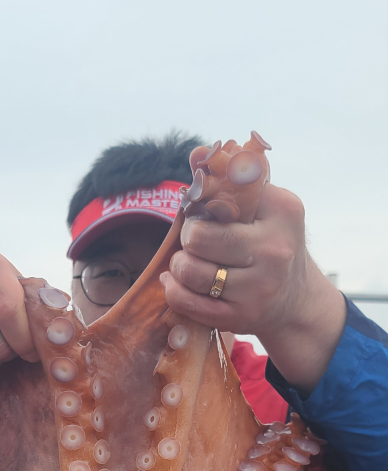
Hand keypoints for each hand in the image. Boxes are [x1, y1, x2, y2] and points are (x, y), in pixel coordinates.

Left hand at [160, 184, 346, 392]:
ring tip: (187, 261)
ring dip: (179, 264)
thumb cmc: (272, 243)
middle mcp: (273, 251)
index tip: (206, 210)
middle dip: (188, 236)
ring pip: (190, 271)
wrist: (296, 301)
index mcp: (282, 212)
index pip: (220, 196)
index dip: (202, 203)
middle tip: (194, 238)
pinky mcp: (239, 318)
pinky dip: (173, 289)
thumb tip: (197, 152)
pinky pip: (188, 302)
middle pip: (198, 237)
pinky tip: (175, 281)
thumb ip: (229, 178)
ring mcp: (257, 289)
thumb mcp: (264, 206)